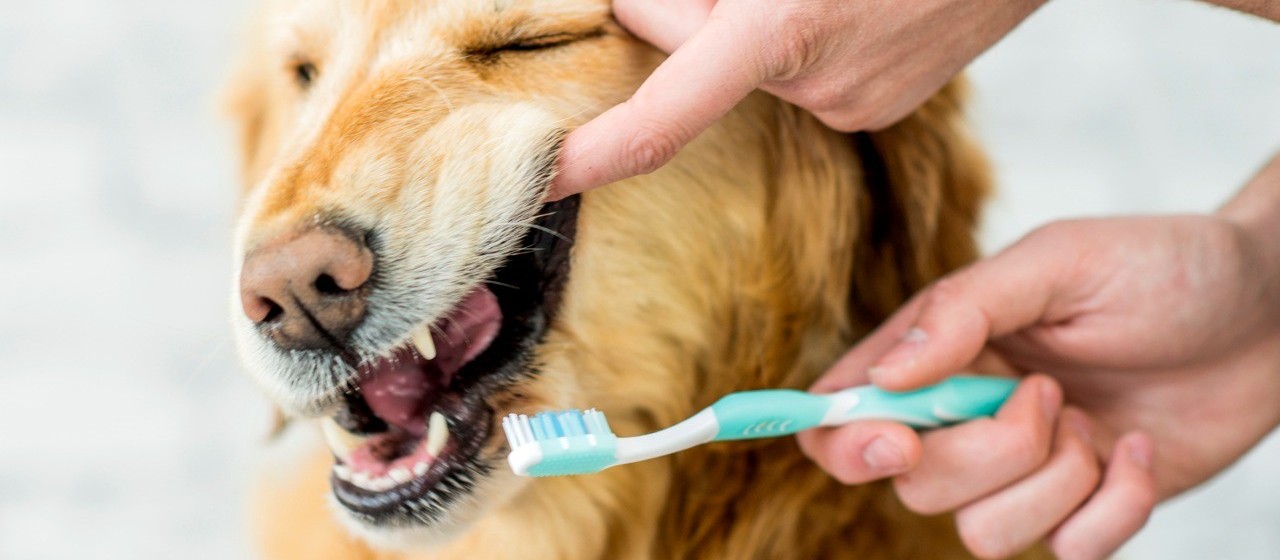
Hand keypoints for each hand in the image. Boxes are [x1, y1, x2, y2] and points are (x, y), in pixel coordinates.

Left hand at [550, 0, 1043, 198]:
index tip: (542, 179)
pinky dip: (795, 40)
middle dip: (683, 9)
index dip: (594, 155)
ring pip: (750, 66)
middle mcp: (820, 86)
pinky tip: (843, 2)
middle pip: (696, 56)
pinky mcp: (881, 106)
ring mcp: (857, 104)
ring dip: (748, 21)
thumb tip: (633, 8)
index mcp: (788, 29)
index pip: (664, 118)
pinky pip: (799, 74)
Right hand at [799, 208, 1279, 558]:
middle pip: (913, 485)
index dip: (842, 441)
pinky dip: (1112, 508)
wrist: (1271, 313)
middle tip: (1049, 394)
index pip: (844, 412)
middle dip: (987, 452)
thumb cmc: (1161, 268)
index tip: (893, 443)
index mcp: (942, 351)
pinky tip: (1136, 449)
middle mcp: (968, 415)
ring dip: (1052, 483)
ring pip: (980, 533)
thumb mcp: (1058, 262)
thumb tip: (883, 376)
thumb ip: (961, 311)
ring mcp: (1025, 469)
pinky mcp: (1084, 508)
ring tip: (1096, 422)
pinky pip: (1064, 551)